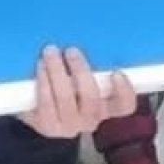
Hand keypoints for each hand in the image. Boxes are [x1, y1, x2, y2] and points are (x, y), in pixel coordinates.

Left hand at [19, 47, 137, 138]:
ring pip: (65, 98)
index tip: (116, 72)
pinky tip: (41, 67)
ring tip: (50, 52)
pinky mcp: (47, 126)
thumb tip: (91, 37)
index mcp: (106, 108)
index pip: (125, 106)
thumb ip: (92, 67)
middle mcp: (90, 120)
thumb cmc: (67, 88)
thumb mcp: (82, 78)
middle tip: (70, 51)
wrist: (38, 110)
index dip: (124, 91)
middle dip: (80, 71)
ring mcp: (69, 126)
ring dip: (57, 71)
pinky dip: (43, 81)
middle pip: (91, 98)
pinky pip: (46, 102)